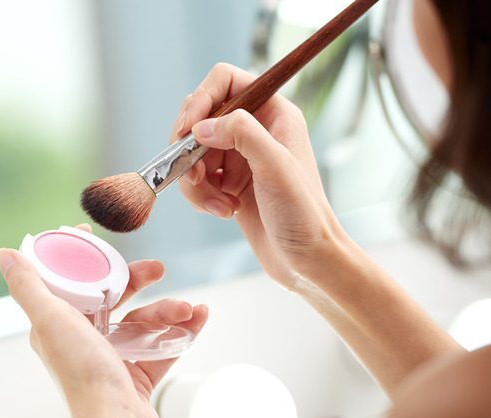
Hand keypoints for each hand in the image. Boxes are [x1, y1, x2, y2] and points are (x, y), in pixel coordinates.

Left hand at [0, 227, 207, 417]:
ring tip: (184, 309)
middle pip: (113, 297)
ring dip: (167, 310)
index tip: (95, 238)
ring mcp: (112, 358)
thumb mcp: (51, 320)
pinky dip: (181, 331)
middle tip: (157, 268)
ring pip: (142, 321)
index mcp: (59, 325)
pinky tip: (198, 317)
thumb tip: (5, 255)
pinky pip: (163, 345)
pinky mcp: (137, 374)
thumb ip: (28, 286)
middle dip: (137, 280)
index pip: (70, 282)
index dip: (84, 259)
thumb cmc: (82, 377)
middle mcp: (83, 340)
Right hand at [174, 63, 347, 290]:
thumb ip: (242, 134)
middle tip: (192, 173)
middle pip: (201, 117)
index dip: (200, 99)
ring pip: (193, 152)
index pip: (225, 82)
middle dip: (190, 148)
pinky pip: (196, 179)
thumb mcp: (276, 167)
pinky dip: (200, 196)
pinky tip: (223, 211)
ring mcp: (239, 158)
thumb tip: (202, 126)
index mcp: (273, 113)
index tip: (186, 130)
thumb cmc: (304, 215)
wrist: (307, 260)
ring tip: (217, 204)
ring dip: (195, 181)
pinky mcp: (227, 184)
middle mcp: (255, 130)